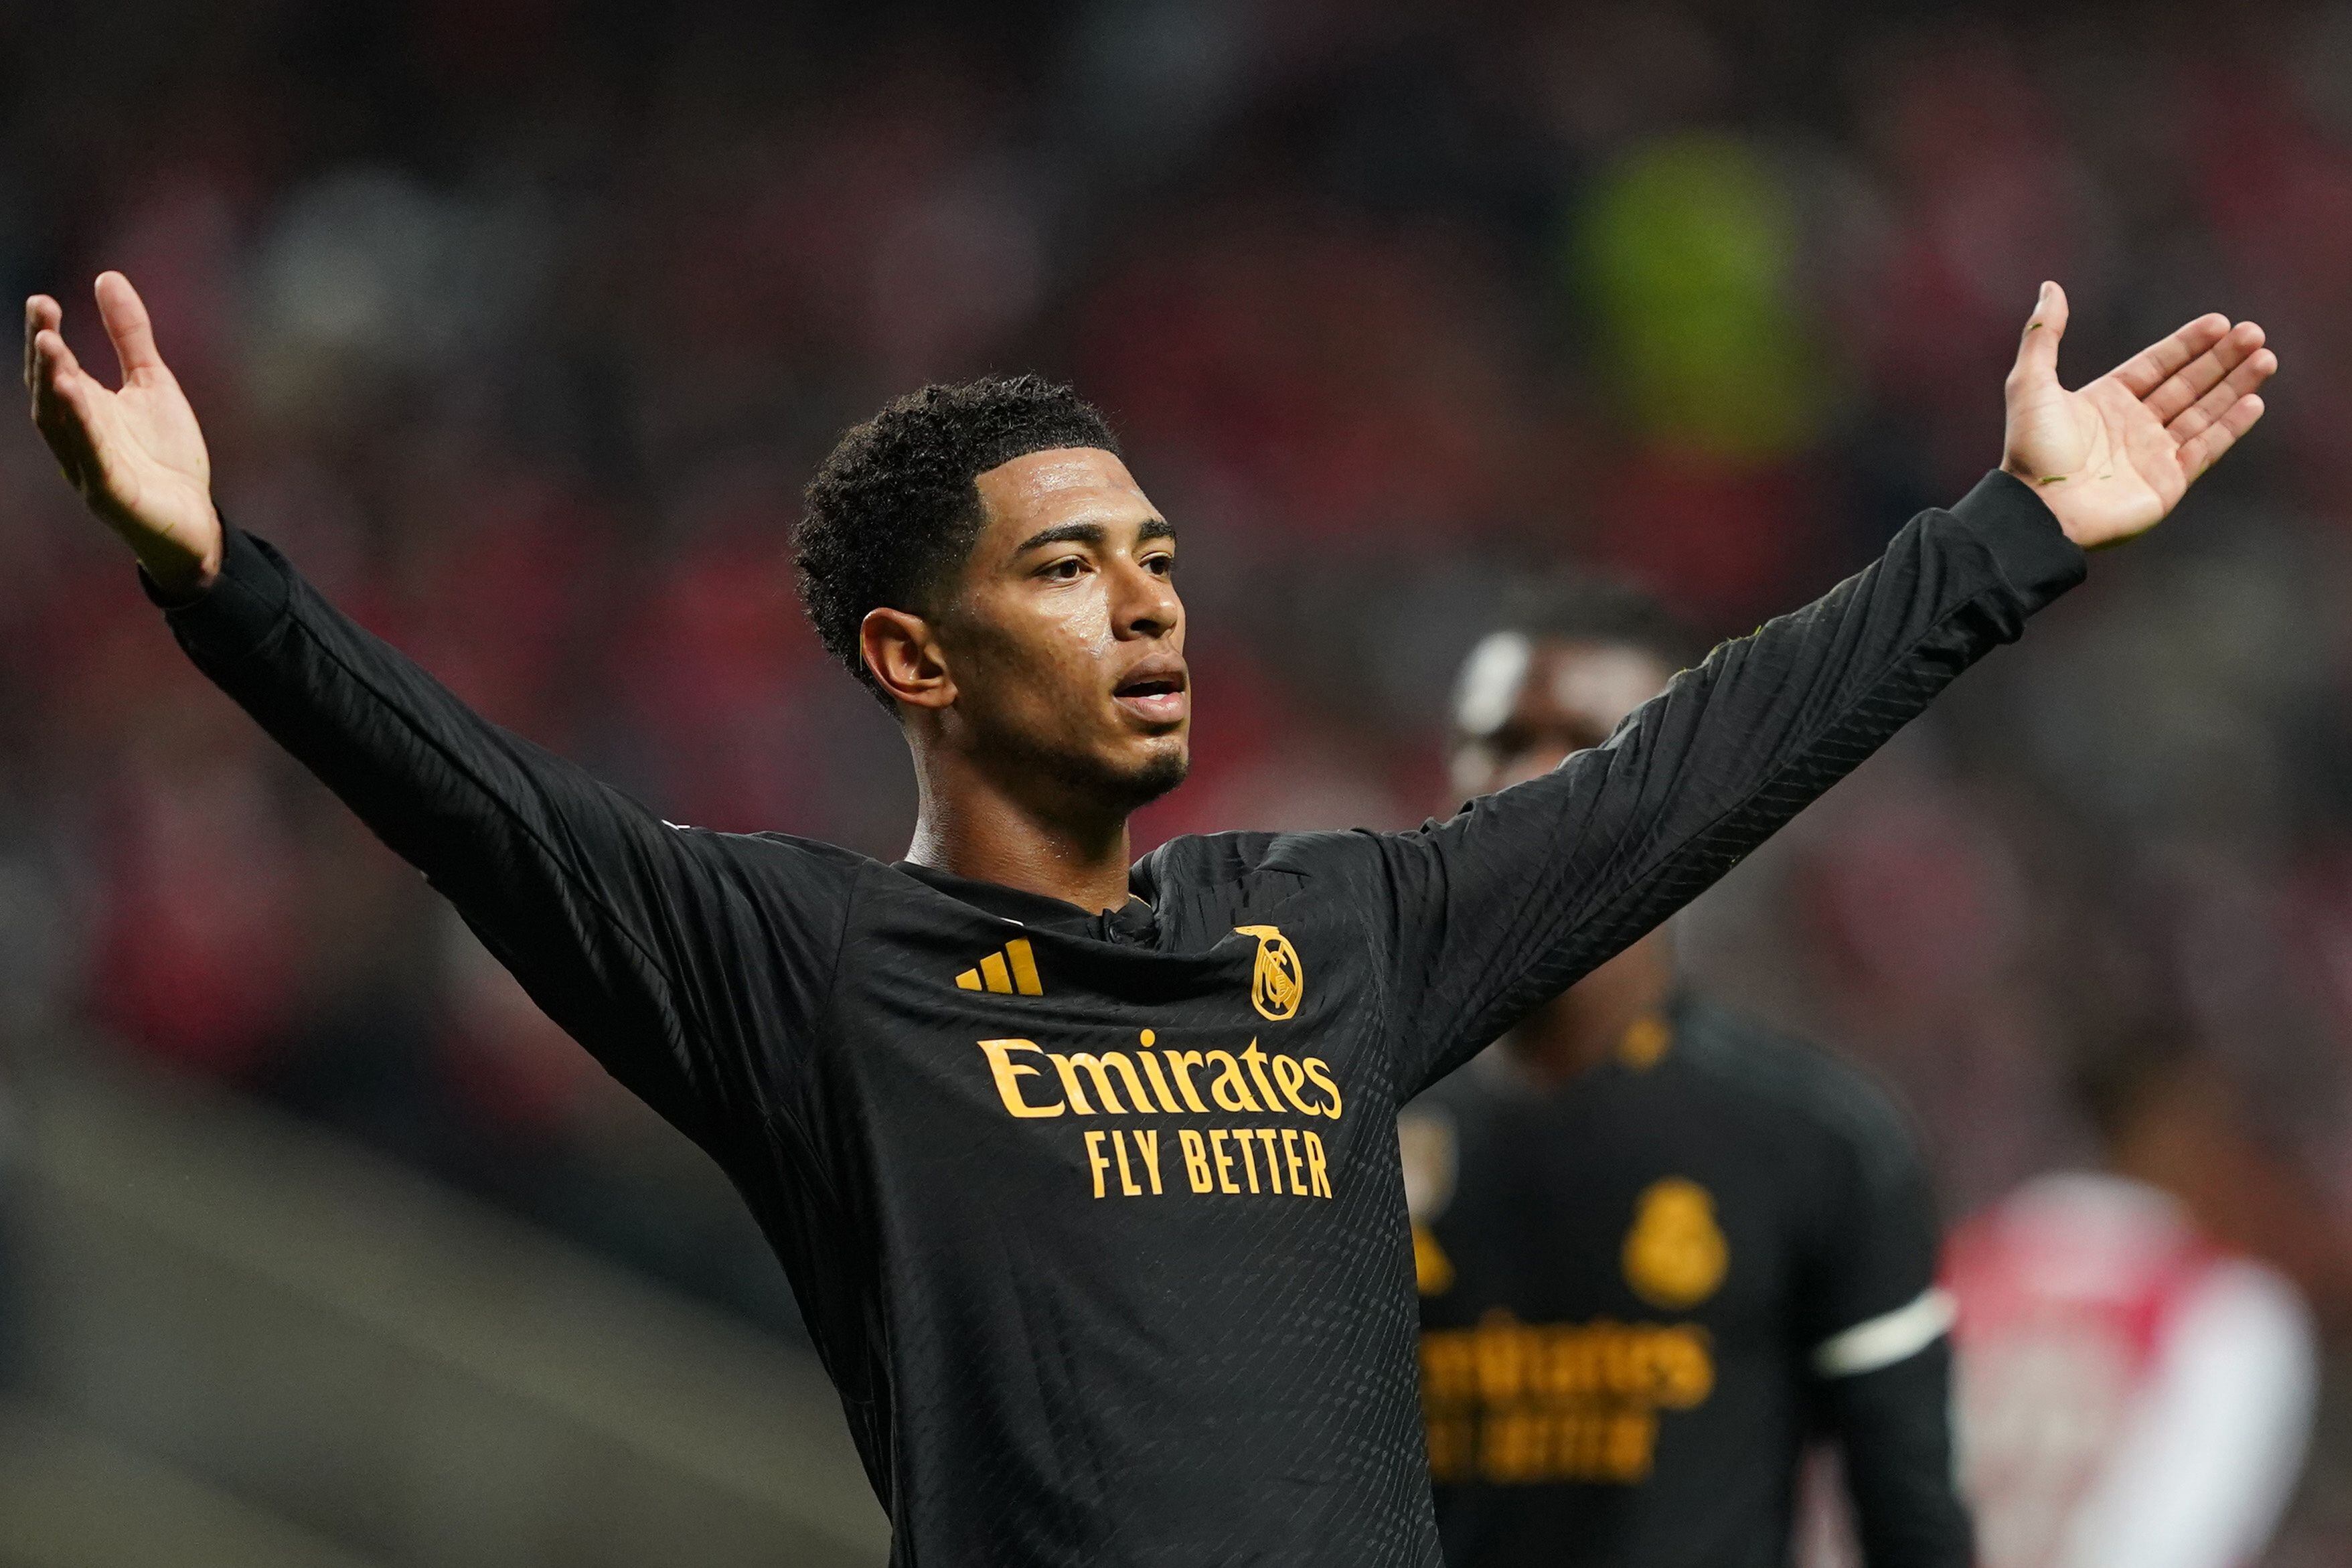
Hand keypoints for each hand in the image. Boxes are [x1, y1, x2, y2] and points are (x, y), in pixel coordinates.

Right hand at [24, 272, 221, 595]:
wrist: (192, 519)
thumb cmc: (165, 454)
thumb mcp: (151, 382)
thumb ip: (130, 335)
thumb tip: (106, 276)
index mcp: (84, 407)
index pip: (56, 367)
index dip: (45, 335)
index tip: (42, 301)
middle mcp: (77, 434)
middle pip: (50, 389)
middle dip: (44, 353)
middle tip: (41, 312)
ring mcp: (88, 464)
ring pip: (62, 422)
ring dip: (54, 383)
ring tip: (49, 344)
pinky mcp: (108, 491)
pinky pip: (91, 455)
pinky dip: (82, 425)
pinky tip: (75, 395)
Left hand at [2002, 281, 2274, 548]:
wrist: (2037, 511)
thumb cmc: (2031, 449)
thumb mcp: (2030, 383)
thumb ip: (2043, 335)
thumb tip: (2049, 287)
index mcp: (2105, 402)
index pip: (2157, 365)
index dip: (2188, 344)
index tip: (2220, 322)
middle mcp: (2132, 427)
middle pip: (2187, 385)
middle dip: (2222, 359)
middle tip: (2254, 333)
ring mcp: (2151, 455)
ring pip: (2203, 413)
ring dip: (2235, 386)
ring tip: (2265, 358)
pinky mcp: (2166, 483)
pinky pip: (2205, 448)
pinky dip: (2230, 426)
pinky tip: (2254, 401)